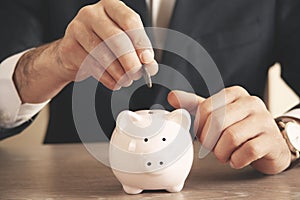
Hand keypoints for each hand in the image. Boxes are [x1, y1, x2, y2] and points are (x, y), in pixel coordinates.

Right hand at [58, 0, 157, 86]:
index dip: (141, 42)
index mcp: (111, 6)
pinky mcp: (69, 47)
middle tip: (136, 74)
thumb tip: (150, 65)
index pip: (130, 20)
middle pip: (116, 38)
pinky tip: (114, 82)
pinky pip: (92, 66)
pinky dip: (107, 78)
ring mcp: (77, 28)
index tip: (147, 59)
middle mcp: (92, 13)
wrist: (74, 52)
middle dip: (130, 61)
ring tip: (126, 80)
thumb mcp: (124, 42)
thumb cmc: (102, 43)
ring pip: (103, 54)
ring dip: (119, 73)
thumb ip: (139, 51)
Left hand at [168, 86, 291, 173]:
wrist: (269, 143)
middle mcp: (250, 102)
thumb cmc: (240, 127)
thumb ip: (196, 105)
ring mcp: (264, 120)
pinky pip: (247, 151)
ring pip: (231, 137)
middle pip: (217, 122)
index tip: (203, 135)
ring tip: (225, 154)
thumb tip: (172, 96)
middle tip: (213, 148)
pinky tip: (237, 159)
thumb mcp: (218, 113)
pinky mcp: (272, 140)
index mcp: (234, 94)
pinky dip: (237, 160)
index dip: (199, 127)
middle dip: (209, 141)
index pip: (205, 108)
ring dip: (222, 153)